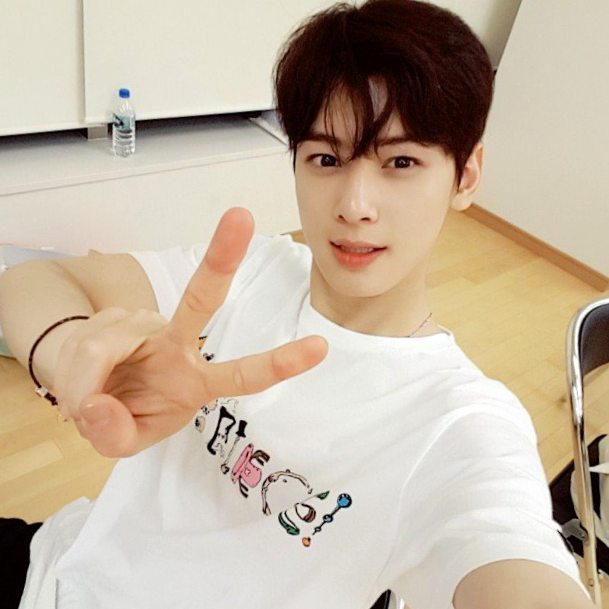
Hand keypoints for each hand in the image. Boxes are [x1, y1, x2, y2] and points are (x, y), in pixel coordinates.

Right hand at [52, 208, 327, 456]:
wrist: (83, 386)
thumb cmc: (118, 413)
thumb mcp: (121, 440)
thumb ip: (115, 433)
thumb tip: (98, 405)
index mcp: (196, 382)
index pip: (241, 375)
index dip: (279, 363)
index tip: (320, 346)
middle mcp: (178, 343)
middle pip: (201, 297)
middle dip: (221, 257)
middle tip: (241, 216)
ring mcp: (145, 324)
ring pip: (109, 345)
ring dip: (87, 382)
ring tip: (86, 399)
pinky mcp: (116, 317)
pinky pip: (89, 344)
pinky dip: (75, 375)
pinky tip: (80, 378)